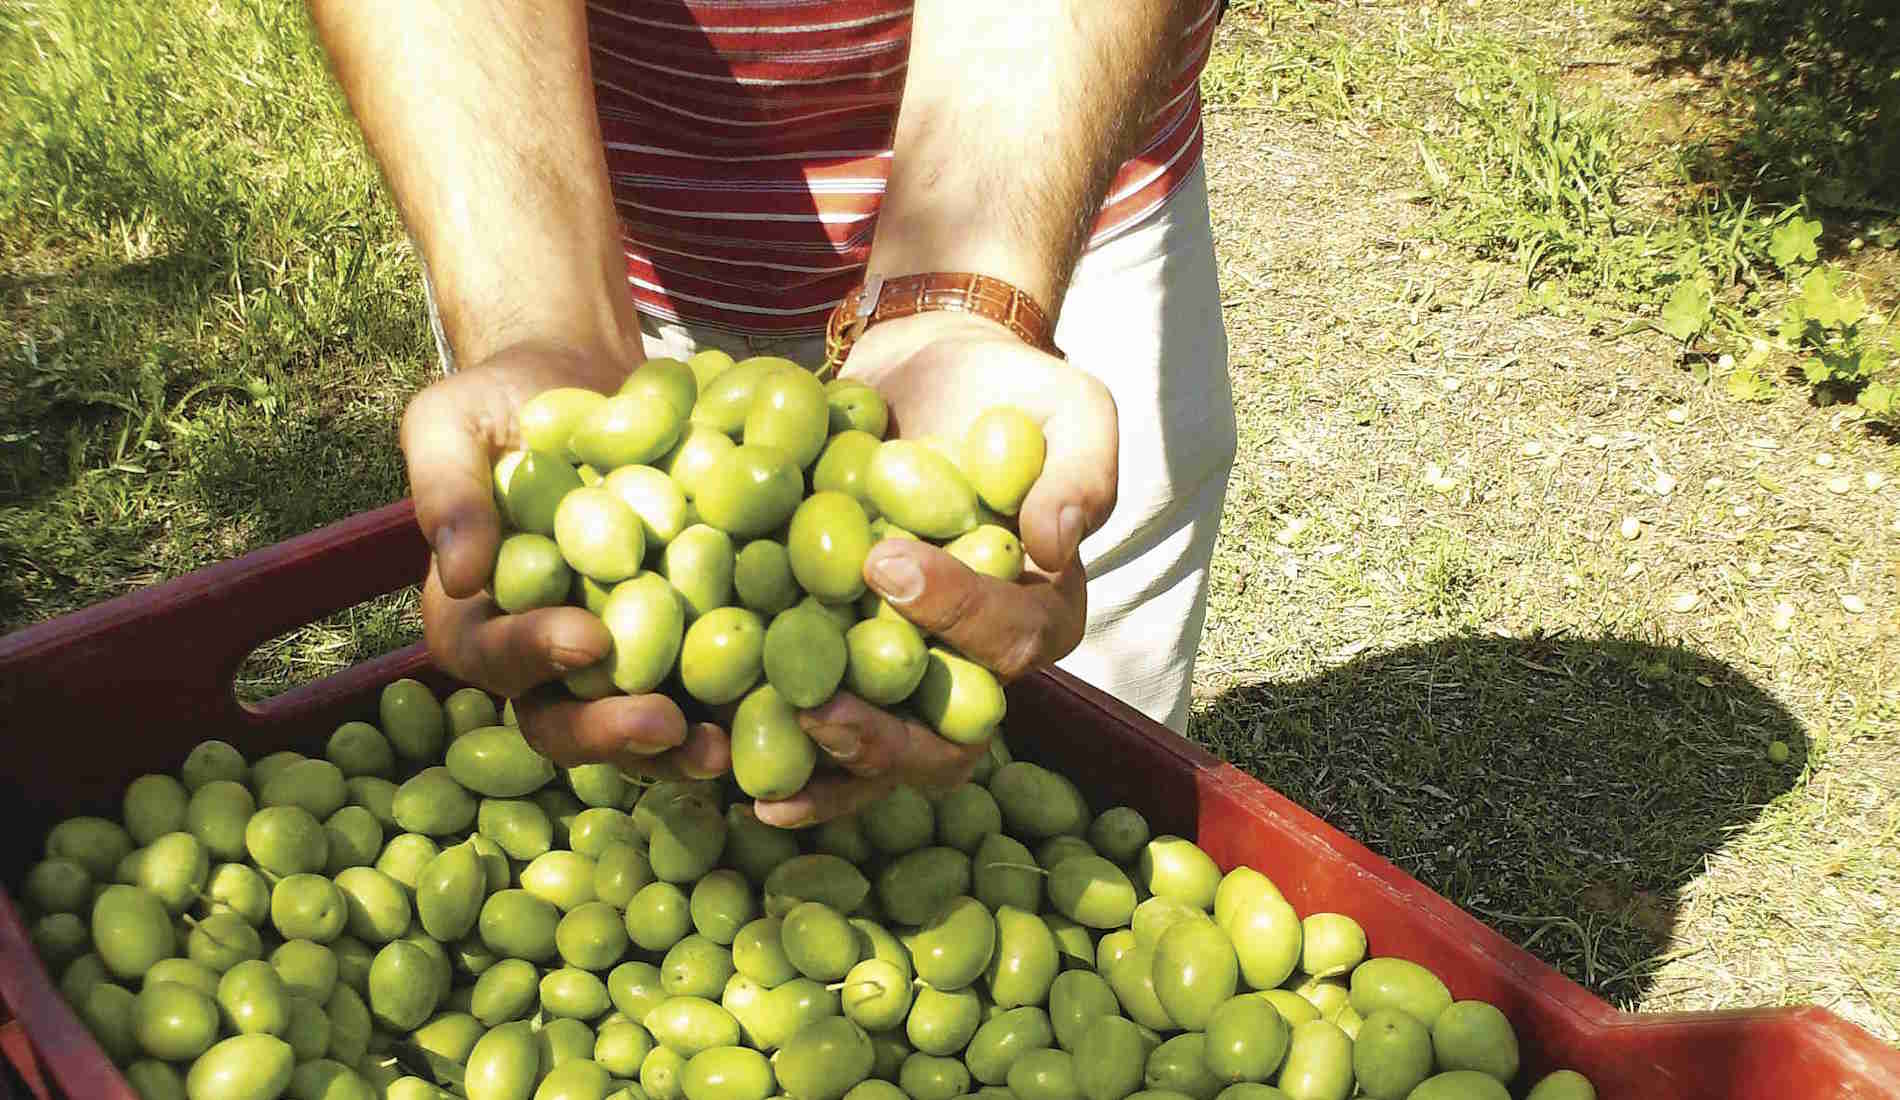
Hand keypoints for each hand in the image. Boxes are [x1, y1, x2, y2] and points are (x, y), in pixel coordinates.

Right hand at [403, 341, 729, 780]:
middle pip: (563, 720)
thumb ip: (446, 490)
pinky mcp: (681, 644)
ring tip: (723, 750)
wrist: (589, 382)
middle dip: (612, 732)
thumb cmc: (505, 402)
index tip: (588, 638)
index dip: (535, 654)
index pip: (493, 654)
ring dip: (677, 751)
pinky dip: (737, 708)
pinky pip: (705, 691)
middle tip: (666, 725)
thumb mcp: (453, 423)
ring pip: (637, 728)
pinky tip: (783, 705)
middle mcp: (542, 658)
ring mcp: (615, 661)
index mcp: (474, 618)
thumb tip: (460, 574)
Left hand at [751, 311, 1117, 825]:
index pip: (1010, 638)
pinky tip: (717, 758)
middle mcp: (974, 663)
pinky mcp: (839, 660)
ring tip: (764, 783)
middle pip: (948, 739)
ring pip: (880, 755)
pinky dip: (775, 751)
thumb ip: (1080, 472)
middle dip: (884, 739)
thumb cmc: (1004, 390)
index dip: (953, 614)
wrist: (921, 374)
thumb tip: (1054, 545)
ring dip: (823, 770)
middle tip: (819, 709)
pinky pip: (815, 725)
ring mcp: (905, 672)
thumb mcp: (1069, 407)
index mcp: (1039, 612)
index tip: (883, 560)